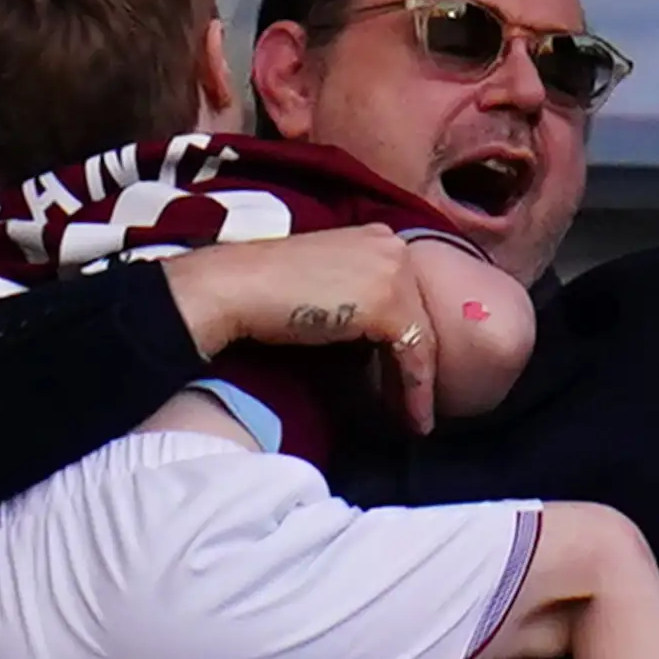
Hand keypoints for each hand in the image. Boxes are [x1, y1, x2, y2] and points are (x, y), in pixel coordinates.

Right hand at [161, 229, 439, 433]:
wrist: (235, 288)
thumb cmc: (265, 292)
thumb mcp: (326, 285)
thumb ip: (358, 298)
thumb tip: (377, 345)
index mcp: (378, 238)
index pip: (409, 297)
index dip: (409, 342)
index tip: (405, 378)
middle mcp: (393, 247)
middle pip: (421, 316)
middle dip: (419, 365)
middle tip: (415, 406)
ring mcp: (393, 272)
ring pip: (423, 338)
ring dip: (419, 385)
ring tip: (415, 420)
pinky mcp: (388, 303)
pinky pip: (413, 356)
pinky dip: (414, 390)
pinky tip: (411, 417)